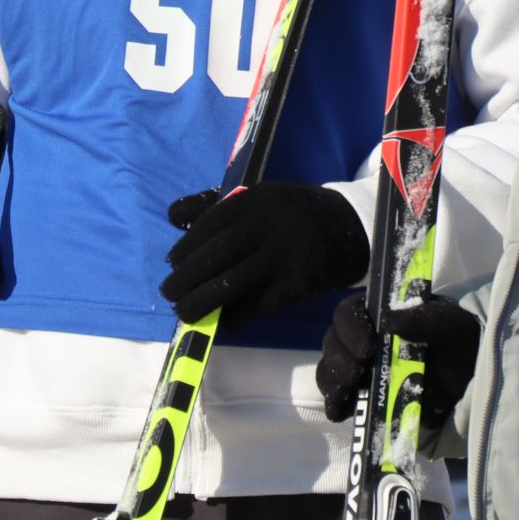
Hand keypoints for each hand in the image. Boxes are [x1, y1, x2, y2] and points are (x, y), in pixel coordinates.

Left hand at [160, 182, 368, 326]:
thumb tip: (173, 215)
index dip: (187, 246)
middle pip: (219, 252)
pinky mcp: (298, 282)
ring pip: (233, 282)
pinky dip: (233, 316)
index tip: (172, 263)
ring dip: (202, 300)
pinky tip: (219, 320)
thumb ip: (216, 206)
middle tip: (170, 291)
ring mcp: (286, 255)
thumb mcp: (260, 199)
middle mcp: (271, 224)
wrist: (348, 227)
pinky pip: (257, 304)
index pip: (212, 223)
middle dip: (187, 276)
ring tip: (184, 311)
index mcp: (259, 199)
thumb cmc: (292, 214)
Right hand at [317, 289, 479, 425]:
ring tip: (349, 392)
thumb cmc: (455, 340)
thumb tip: (389, 320)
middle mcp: (362, 337)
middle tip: (358, 372)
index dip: (351, 327)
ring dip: (334, 380)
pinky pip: (337, 397)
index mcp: (379, 313)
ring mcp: (359, 368)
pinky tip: (340, 411)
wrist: (468, 379)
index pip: (349, 312)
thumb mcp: (448, 325)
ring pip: (330, 369)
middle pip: (334, 342)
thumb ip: (423, 319)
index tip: (367, 348)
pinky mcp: (362, 395)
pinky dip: (334, 403)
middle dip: (341, 358)